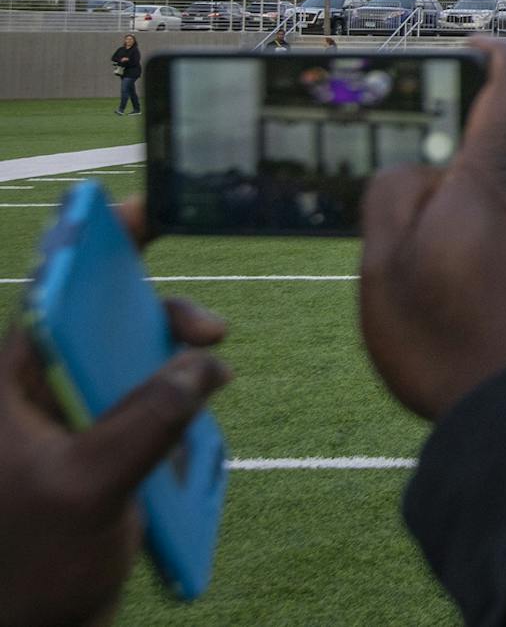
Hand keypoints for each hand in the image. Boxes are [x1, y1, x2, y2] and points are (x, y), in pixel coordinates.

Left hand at [0, 199, 230, 626]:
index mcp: (10, 385)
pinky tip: (186, 450)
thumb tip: (198, 368)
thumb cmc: (31, 569)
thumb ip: (146, 421)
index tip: (146, 207)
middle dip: (163, 319)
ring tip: (212, 390)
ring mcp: (60, 428)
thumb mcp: (91, 490)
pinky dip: (173, 418)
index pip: (51, 290)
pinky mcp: (87, 459)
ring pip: (129, 367)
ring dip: (176, 373)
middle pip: (103, 322)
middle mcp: (32, 396)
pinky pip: (141, 413)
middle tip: (214, 334)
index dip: (96, 243)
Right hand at [361, 40, 505, 420]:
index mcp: (499, 177)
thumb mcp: (387, 266)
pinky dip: (493, 213)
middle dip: (473, 120)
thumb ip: (393, 196)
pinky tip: (456, 251)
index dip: (497, 52)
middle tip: (418, 137)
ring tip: (425, 206)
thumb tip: (413, 168)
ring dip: (479, 175)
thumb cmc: (450, 340)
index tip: (467, 45)